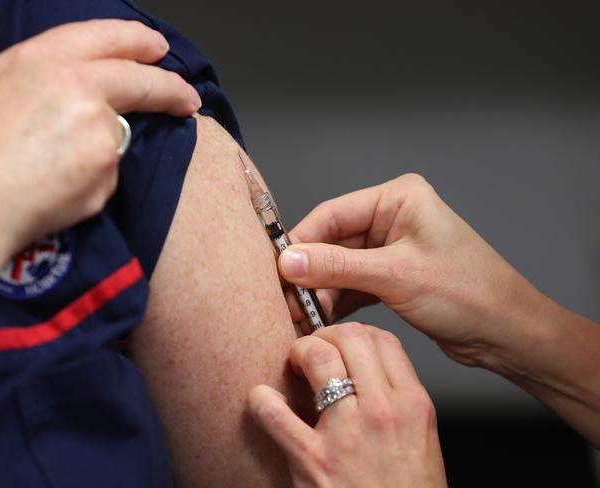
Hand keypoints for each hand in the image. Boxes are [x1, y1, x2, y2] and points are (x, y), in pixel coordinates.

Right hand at [0, 9, 201, 261]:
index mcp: (41, 60)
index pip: (107, 38)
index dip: (138, 41)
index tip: (159, 49)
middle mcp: (80, 88)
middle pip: (142, 82)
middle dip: (170, 88)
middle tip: (186, 98)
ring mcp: (100, 131)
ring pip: (116, 136)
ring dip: (100, 149)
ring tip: (48, 168)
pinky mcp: (107, 172)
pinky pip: (107, 175)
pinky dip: (90, 181)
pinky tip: (53, 189)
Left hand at [249, 322, 446, 487]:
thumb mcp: (422, 438)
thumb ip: (398, 399)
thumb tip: (366, 367)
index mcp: (413, 405)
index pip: (383, 340)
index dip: (356, 334)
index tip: (342, 344)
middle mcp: (382, 412)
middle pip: (350, 337)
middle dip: (325, 335)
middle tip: (314, 351)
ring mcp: (346, 434)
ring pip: (318, 357)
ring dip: (299, 352)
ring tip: (294, 366)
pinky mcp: (312, 461)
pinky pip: (274, 413)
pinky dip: (261, 400)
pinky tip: (263, 401)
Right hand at [278, 174, 540, 366]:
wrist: (506, 333)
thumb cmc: (469, 292)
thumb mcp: (396, 276)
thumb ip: (338, 267)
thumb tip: (289, 262)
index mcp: (398, 199)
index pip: (333, 214)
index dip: (302, 242)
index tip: (278, 270)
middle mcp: (392, 218)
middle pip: (332, 242)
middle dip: (310, 273)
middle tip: (289, 301)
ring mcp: (391, 248)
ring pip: (339, 266)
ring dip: (321, 291)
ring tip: (303, 317)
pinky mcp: (391, 276)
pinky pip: (352, 284)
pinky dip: (337, 301)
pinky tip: (323, 319)